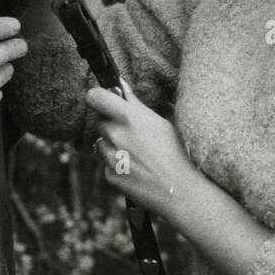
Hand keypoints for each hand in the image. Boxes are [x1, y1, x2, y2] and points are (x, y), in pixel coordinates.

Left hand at [89, 80, 196, 219]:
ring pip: (101, 144)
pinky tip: (137, 168)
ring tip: (138, 154)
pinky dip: (117, 165)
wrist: (180, 190)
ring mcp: (110, 158)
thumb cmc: (176, 152)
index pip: (94, 97)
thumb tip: (119, 84)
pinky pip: (107, 165)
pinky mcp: (110, 176)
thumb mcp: (159, 122)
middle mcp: (115, 135)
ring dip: (113, 146)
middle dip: (111, 125)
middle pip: (99, 122)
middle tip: (133, 134)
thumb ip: (134, 103)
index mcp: (128, 117)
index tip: (104, 101)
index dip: (97, 98)